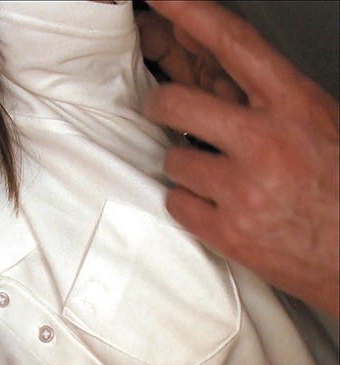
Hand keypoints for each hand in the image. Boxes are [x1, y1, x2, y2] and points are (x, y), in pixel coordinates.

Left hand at [141, 1, 338, 315]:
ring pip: (172, 159)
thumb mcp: (315, 123)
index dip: (192, 14)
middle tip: (163, 109)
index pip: (233, 44)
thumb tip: (211, 74)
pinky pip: (175, 202)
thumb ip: (263, 100)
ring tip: (217, 177)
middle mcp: (267, 142)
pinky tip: (216, 207)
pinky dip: (188, 204)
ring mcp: (244, 189)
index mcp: (296, 106)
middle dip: (160, 104)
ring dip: (185, 166)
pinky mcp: (227, 231)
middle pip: (176, 103)